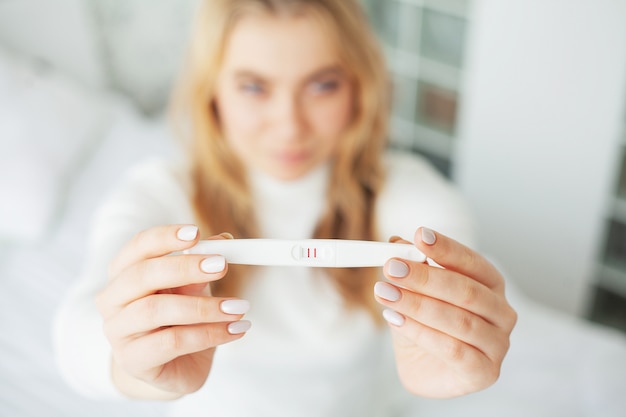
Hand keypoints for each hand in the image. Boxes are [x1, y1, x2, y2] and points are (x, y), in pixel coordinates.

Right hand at [96, 225, 250, 398]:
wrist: (172, 367)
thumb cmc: (178, 320)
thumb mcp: (191, 288)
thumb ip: (202, 265)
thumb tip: (225, 240)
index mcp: (124, 272)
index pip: (138, 246)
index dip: (165, 237)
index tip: (196, 233)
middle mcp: (113, 300)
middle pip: (143, 275)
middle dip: (185, 267)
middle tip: (222, 266)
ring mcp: (118, 332)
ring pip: (156, 310)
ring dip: (203, 306)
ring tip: (238, 307)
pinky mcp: (133, 361)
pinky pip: (172, 342)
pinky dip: (209, 334)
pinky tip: (234, 329)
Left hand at [374, 227, 516, 397]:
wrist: (424, 368)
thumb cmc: (425, 324)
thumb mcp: (412, 291)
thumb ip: (411, 266)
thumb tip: (397, 242)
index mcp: (491, 284)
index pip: (472, 262)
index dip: (446, 248)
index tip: (418, 236)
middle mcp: (502, 312)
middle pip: (466, 290)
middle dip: (425, 277)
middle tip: (391, 267)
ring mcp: (497, 344)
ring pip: (459, 320)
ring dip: (417, 304)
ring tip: (384, 293)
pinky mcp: (484, 372)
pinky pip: (453, 350)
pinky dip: (421, 332)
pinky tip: (395, 320)